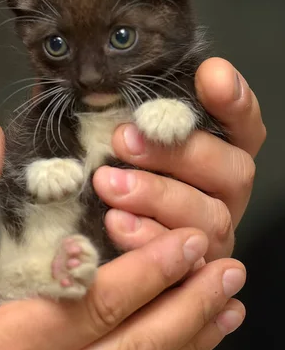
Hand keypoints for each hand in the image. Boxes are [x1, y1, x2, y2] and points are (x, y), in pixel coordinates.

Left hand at [94, 58, 265, 260]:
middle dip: (179, 153)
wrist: (104, 256)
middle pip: (233, 171)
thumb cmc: (117, 177)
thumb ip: (134, 112)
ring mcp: (214, 236)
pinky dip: (147, 239)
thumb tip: (124, 80)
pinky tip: (115, 223)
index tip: (210, 76)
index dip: (235, 102)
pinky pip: (182, 264)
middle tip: (124, 140)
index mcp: (221, 155)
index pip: (245, 125)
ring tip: (109, 183)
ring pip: (209, 217)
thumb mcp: (122, 140)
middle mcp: (226, 194)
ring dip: (158, 196)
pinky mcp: (192, 272)